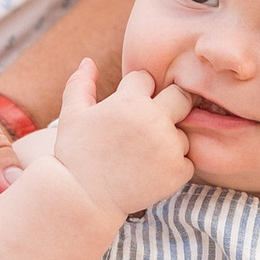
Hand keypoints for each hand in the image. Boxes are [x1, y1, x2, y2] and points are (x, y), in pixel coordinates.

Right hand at [48, 59, 191, 221]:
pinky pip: (188, 161)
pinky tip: (150, 172)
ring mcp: (169, 146)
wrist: (82, 198)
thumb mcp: (71, 115)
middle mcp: (154, 119)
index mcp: (130, 100)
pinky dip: (174, 166)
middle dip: (169, 106)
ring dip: (170, 141)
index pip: (147, 78)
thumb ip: (80, 84)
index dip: (136, 91)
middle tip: (149, 127)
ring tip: (144, 156)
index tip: (126, 109)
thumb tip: (88, 61)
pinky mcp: (177, 172)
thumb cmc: (74, 155)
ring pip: (184, 132)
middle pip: (181, 97)